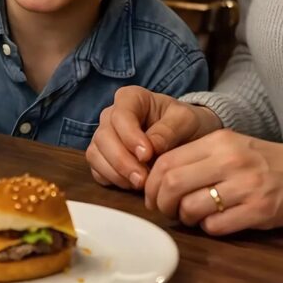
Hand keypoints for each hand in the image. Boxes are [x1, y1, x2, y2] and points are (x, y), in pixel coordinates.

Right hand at [85, 86, 220, 189]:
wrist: (186, 137)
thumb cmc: (184, 123)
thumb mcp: (185, 121)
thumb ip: (168, 131)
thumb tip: (150, 148)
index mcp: (131, 98)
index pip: (121, 115)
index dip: (130, 137)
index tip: (147, 155)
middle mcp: (112, 114)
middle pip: (104, 136)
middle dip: (122, 160)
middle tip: (143, 179)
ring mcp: (105, 136)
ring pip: (96, 153)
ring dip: (116, 172)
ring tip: (140, 184)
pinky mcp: (102, 156)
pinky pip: (96, 169)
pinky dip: (111, 179)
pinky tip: (131, 184)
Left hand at [144, 128, 282, 234]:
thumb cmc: (272, 162)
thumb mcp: (234, 146)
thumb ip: (201, 156)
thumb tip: (162, 176)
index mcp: (220, 140)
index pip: (168, 160)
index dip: (152, 183)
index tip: (152, 195)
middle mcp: (231, 159)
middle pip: (173, 183)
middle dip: (161, 203)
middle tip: (165, 211)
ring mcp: (246, 186)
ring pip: (191, 207)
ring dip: (185, 219)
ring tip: (192, 217)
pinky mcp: (260, 212)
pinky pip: (217, 227)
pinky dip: (209, 229)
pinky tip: (217, 223)